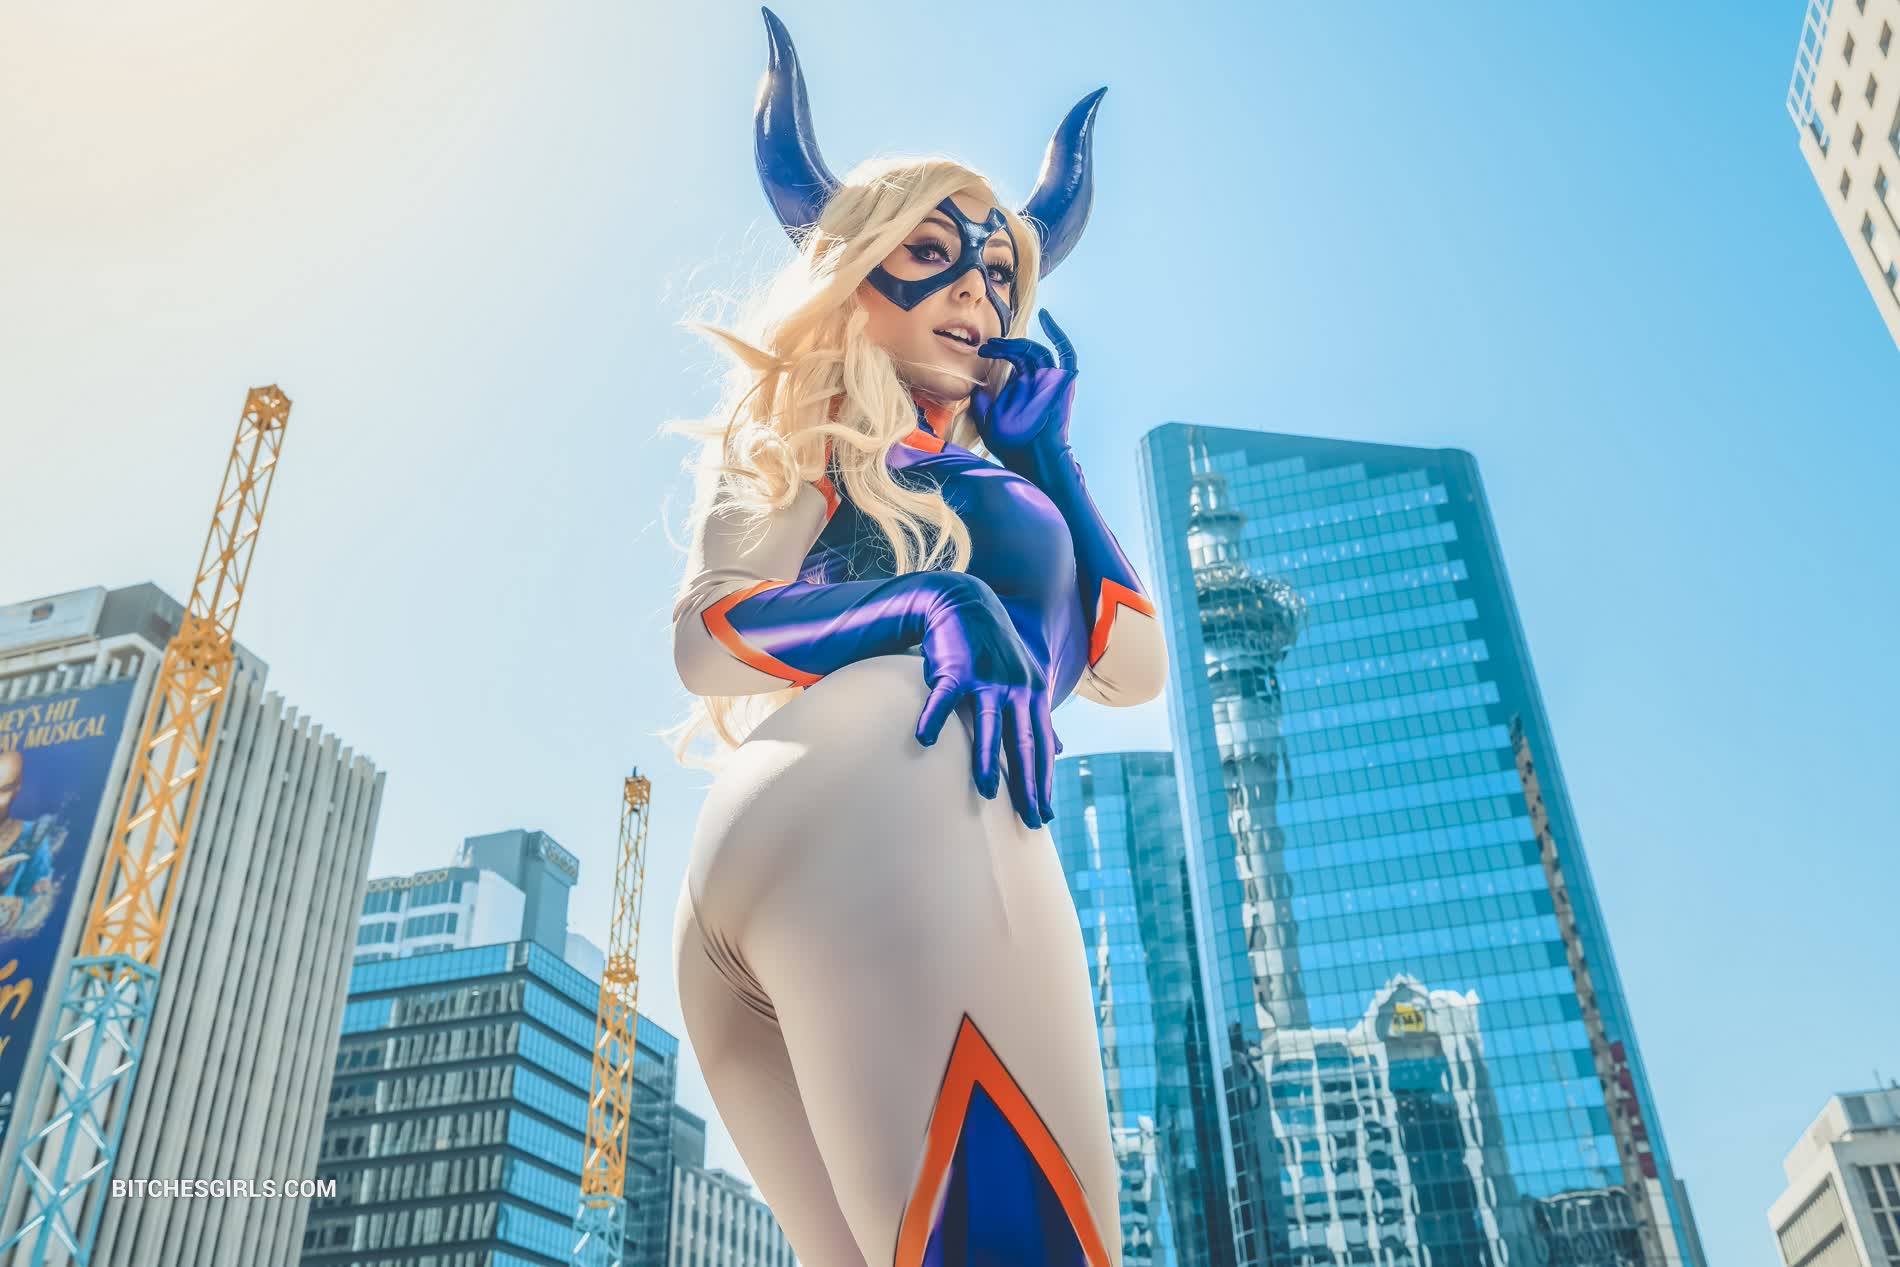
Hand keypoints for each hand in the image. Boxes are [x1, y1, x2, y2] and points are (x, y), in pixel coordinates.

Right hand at [913, 574, 1056, 829]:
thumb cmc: (992, 650)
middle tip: (1030, 818)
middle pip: (1024, 742)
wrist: (964, 604)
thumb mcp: (1023, 681)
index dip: (1044, 781)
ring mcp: (987, 677)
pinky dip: (933, 719)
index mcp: (1034, 694)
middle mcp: (1016, 687)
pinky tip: (924, 740)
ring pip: (989, 725)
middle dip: (1028, 783)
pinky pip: (944, 698)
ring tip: (986, 792)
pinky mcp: (957, 668)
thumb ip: (1038, 717)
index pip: (1042, 746)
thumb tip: (1059, 751)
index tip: (1045, 813)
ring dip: (988, 760)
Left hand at [969, 310, 1077, 464]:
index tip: (983, 350)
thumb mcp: (986, 421)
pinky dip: (1057, 334)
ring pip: (1037, 351)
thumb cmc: (1010, 444)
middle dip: (1005, 346)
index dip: (999, 350)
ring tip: (999, 343)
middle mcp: (1038, 380)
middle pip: (1023, 352)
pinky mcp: (1063, 381)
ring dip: (1018, 343)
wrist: (1030, 455)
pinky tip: (1045, 317)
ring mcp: (1051, 379)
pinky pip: (1065, 353)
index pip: (1013, 359)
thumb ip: (980, 404)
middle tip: (988, 346)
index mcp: (1023, 387)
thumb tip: (975, 387)